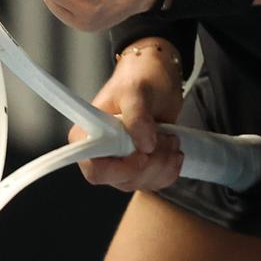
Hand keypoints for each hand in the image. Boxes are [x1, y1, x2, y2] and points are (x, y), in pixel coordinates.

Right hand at [68, 40, 186, 191]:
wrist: (159, 78)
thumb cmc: (139, 77)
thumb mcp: (135, 90)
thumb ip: (136, 115)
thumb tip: (144, 145)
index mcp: (87, 135)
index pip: (94, 169)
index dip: (119, 169)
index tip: (142, 155)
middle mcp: (100, 153)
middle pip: (122, 180)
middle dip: (150, 164)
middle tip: (165, 138)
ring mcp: (120, 162)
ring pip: (141, 183)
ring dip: (163, 164)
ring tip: (171, 138)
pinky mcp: (139, 167)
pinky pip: (155, 183)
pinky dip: (169, 170)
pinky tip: (173, 150)